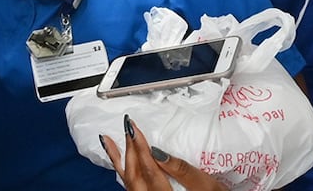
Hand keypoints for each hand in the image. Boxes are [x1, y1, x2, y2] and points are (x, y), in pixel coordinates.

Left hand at [101, 118, 226, 190]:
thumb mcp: (203, 184)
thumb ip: (182, 170)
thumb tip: (158, 152)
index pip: (148, 169)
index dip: (139, 146)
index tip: (133, 127)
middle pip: (135, 174)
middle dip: (129, 149)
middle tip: (127, 127)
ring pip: (128, 180)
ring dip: (119, 159)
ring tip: (109, 141)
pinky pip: (130, 185)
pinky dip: (123, 169)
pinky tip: (119, 160)